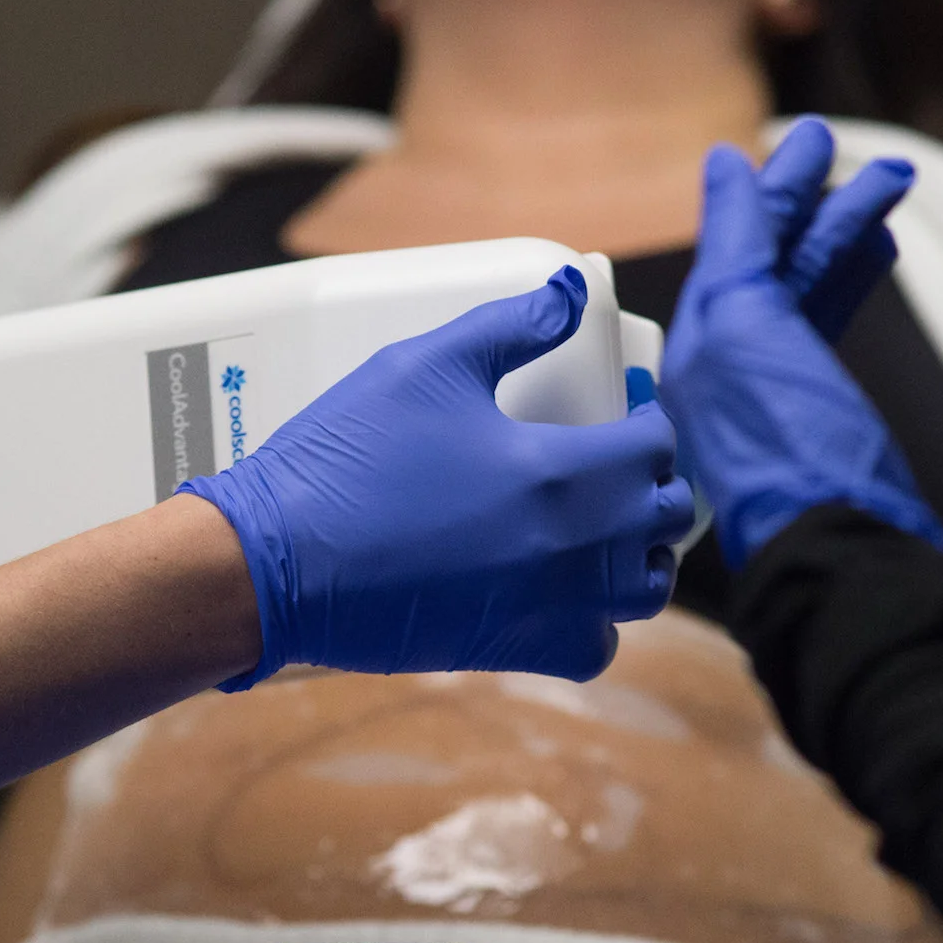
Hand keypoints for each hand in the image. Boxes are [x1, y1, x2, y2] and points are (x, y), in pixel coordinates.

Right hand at [184, 269, 696, 689]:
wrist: (277, 563)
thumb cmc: (345, 462)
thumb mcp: (424, 365)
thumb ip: (509, 326)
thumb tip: (566, 292)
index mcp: (560, 471)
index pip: (654, 446)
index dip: (647, 420)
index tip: (627, 411)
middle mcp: (572, 547)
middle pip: (665, 517)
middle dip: (653, 482)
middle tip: (620, 462)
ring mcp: (548, 607)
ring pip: (644, 589)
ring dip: (639, 552)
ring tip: (607, 526)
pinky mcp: (514, 650)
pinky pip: (596, 648)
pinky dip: (596, 623)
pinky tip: (566, 592)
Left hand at [662, 127, 942, 567]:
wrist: (847, 540)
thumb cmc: (789, 450)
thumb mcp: (744, 328)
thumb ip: (732, 247)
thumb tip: (721, 170)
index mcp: (695, 348)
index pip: (731, 247)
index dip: (767, 191)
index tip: (800, 141)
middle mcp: (726, 368)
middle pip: (769, 260)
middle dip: (811, 201)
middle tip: (851, 150)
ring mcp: (774, 391)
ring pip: (805, 287)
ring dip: (842, 231)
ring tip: (888, 184)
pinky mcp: (821, 412)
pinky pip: (827, 325)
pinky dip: (850, 279)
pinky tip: (876, 250)